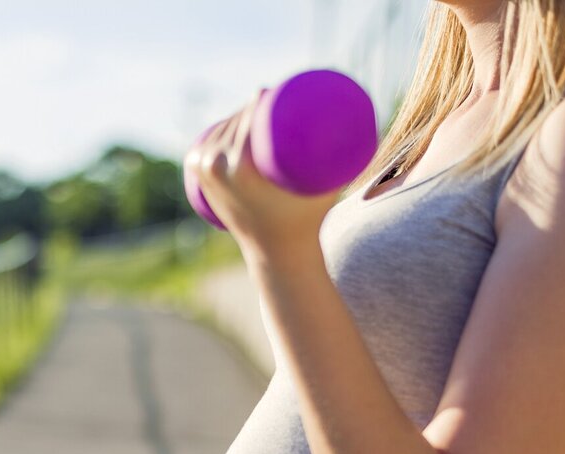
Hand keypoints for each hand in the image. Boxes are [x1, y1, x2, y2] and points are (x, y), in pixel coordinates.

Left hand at [184, 89, 338, 265]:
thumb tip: (363, 113)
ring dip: (237, 118)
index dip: (264, 97)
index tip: (281, 89)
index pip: (250, 114)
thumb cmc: (307, 218)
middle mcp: (216, 165)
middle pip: (235, 120)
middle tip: (277, 100)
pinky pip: (206, 145)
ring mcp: (204, 172)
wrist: (276, 253)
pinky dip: (217, 133)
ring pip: (222, 131)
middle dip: (254, 106)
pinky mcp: (200, 179)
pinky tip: (228, 123)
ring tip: (260, 112)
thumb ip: (346, 152)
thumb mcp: (323, 184)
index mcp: (239, 165)